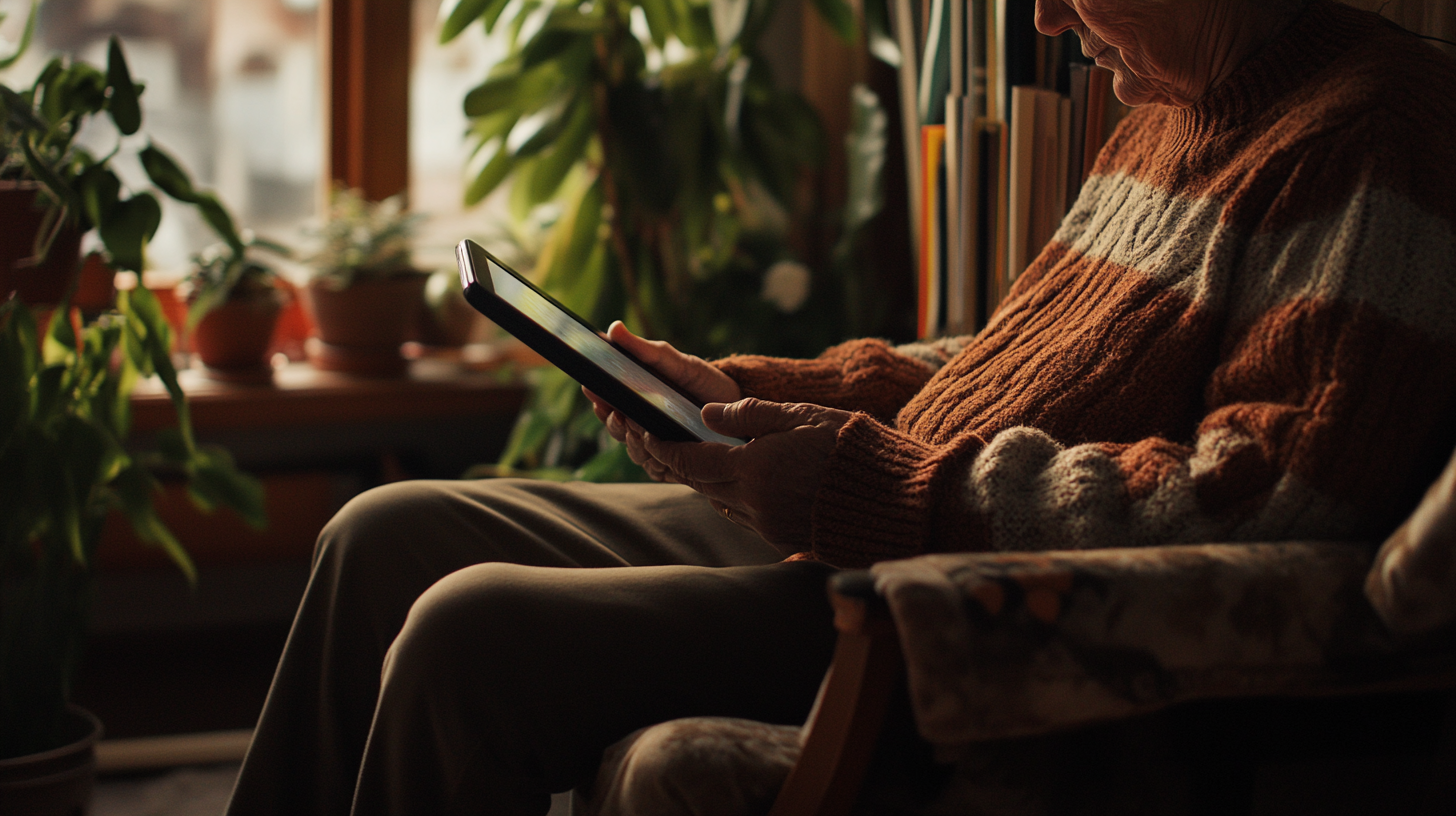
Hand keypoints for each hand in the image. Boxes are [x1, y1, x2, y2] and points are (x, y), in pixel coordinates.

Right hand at [582, 322, 741, 481]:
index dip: (598, 399)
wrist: (738, 405)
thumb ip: (646, 350)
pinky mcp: (676, 466)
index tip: (593, 389)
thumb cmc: (702, 381)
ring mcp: (659, 448)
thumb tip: (614, 328)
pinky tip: (661, 453)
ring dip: (633, 443)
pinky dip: (657, 462)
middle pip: (617, 430)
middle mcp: (643, 427)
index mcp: (637, 401)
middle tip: (618, 414)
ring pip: (635, 452)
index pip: (607, 404)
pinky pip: (658, 470)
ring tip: (640, 432)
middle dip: (614, 423)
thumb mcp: (676, 362)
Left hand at [644, 398, 851, 555]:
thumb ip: (749, 415)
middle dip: (682, 463)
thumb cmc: (848, 447)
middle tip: (665, 442)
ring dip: (708, 482)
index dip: (663, 447)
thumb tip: (706, 415)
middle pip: (701, 484)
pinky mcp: (783, 538)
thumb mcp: (799, 416)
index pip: (690, 460)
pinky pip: (744, 517)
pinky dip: (734, 498)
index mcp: (753, 469)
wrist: (892, 496)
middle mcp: (754, 503)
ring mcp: (768, 525)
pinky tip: (741, 482)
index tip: (645, 432)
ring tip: (702, 459)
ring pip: (721, 502)